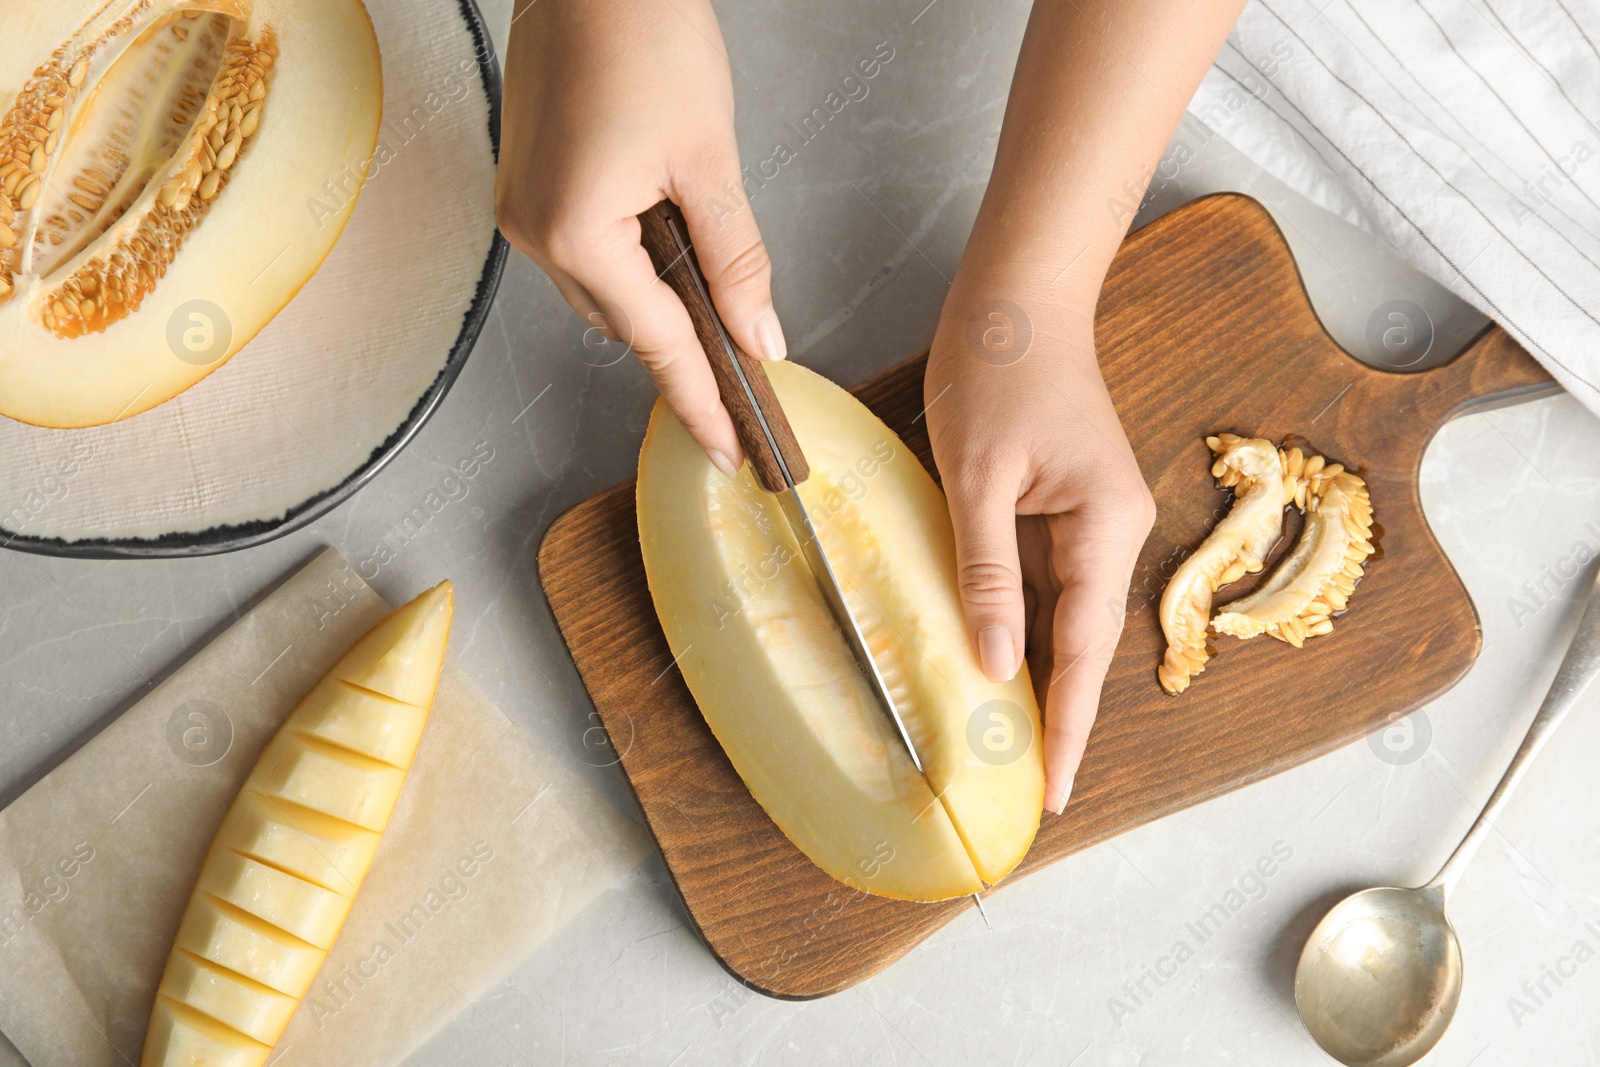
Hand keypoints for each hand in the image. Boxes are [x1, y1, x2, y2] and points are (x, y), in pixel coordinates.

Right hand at [494, 0, 784, 474]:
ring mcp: (523, 211)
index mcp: (576, 232)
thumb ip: (736, 261)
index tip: (727, 450)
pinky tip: (664, 245)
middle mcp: (535, 232)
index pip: (655, 342)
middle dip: (684, 348)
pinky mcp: (526, 188)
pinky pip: (585, 254)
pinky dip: (630, 262)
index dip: (699, 401)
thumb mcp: (709, 161)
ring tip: (712, 297)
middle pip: (627, 322)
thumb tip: (759, 337)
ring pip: (605, 291)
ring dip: (658, 300)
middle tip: (742, 384)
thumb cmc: (642, 36)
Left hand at [925, 278, 1154, 813]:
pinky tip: (986, 662)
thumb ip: (985, 574)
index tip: (1054, 791)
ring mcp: (1090, 522)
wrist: (1018, 299)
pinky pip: (1041, 584)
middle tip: (1022, 789)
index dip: (1065, 724)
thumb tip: (990, 664)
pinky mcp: (1063, 510)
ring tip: (1000, 746)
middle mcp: (1112, 532)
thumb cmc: (997, 370)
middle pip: (1079, 643)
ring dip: (1031, 676)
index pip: (1082, 649)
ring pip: (1059, 619)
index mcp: (1105, 527)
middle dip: (1052, 715)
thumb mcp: (977, 479)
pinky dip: (1015, 626)